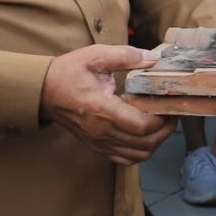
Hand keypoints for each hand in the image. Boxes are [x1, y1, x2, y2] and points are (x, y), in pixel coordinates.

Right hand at [43, 44, 171, 162]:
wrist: (44, 91)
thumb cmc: (68, 73)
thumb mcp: (94, 56)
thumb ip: (124, 56)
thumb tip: (151, 58)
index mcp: (103, 109)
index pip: (142, 125)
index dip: (162, 119)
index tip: (169, 105)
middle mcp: (102, 131)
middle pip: (145, 144)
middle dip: (165, 131)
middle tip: (172, 114)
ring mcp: (99, 142)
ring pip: (138, 155)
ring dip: (155, 143)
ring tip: (161, 125)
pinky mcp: (97, 147)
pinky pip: (125, 159)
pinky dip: (141, 152)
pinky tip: (144, 137)